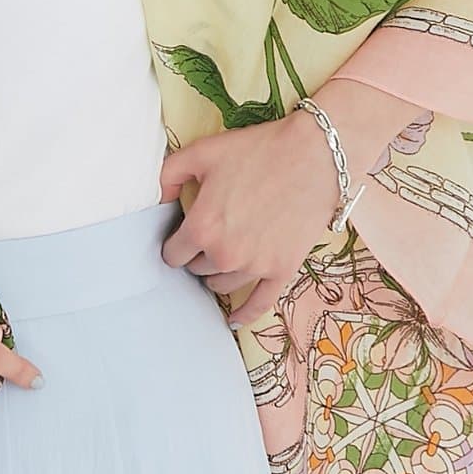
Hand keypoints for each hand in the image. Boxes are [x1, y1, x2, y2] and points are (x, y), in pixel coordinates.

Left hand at [157, 109, 343, 328]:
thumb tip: (157, 199)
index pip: (172, 255)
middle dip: (197, 255)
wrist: (315, 155)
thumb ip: (168, 175)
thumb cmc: (257, 151)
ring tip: (223, 256)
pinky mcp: (282, 270)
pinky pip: (259, 304)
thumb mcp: (202, 152)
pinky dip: (244, 315)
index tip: (181, 235)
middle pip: (196, 270)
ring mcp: (255, 266)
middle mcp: (225, 254)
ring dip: (217, 273)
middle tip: (209, 235)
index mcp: (201, 228)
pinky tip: (233, 322)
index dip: (174, 244)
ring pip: (222, 285)